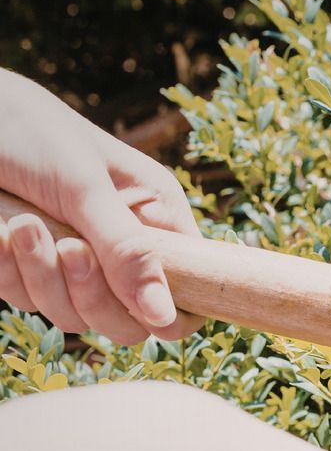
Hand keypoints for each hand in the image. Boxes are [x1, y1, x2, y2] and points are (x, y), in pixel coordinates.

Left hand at [0, 70, 203, 343]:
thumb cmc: (29, 131)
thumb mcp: (85, 188)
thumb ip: (127, 251)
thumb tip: (165, 317)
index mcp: (156, 216)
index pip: (191, 285)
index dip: (173, 308)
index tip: (140, 305)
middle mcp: (122, 245)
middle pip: (129, 320)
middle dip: (93, 295)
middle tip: (69, 248)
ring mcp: (75, 261)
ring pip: (74, 315)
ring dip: (42, 276)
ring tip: (21, 223)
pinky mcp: (29, 268)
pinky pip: (27, 300)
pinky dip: (9, 270)